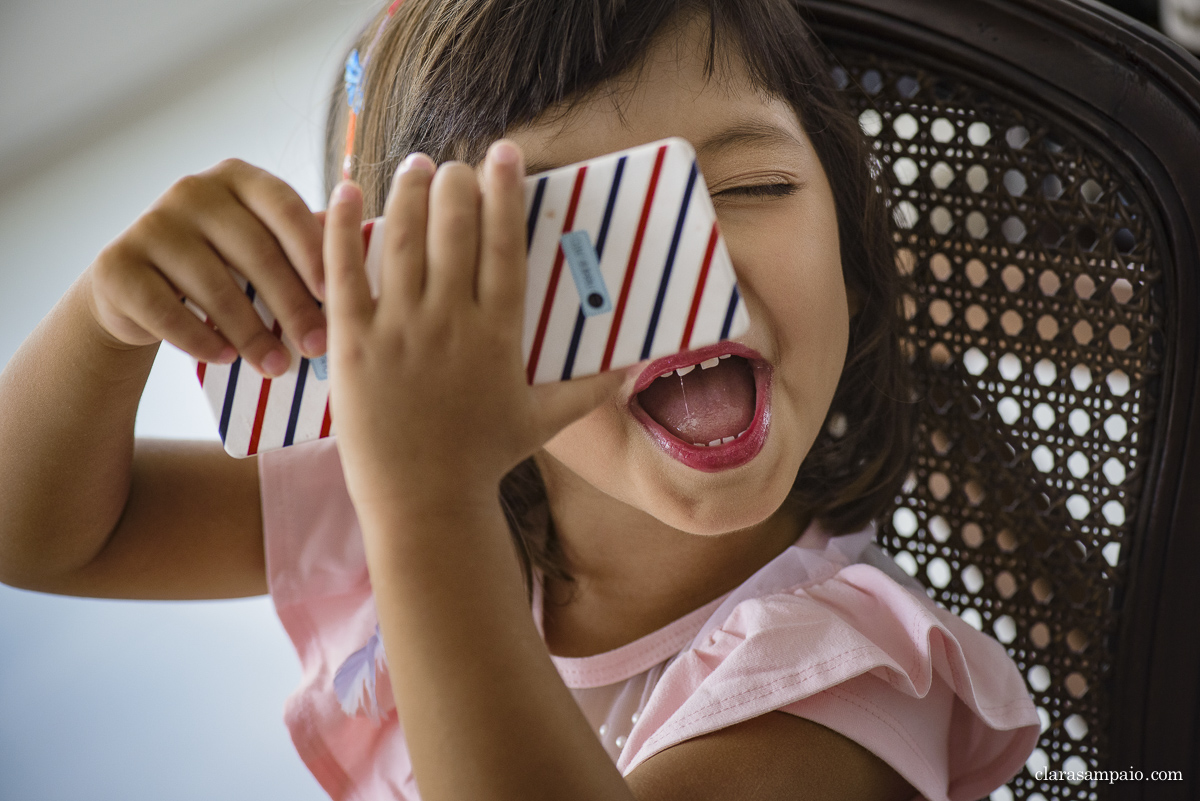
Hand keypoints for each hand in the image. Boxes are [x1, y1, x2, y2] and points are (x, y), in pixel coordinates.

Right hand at [86, 159, 326, 376]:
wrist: (140, 293)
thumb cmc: (223, 268)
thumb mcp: (263, 248)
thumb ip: (303, 244)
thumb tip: (363, 257)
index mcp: (239, 178)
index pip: (284, 207)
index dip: (312, 251)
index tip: (338, 295)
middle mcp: (192, 190)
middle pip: (254, 252)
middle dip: (291, 305)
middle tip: (318, 347)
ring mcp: (151, 224)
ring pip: (214, 286)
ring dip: (251, 332)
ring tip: (278, 367)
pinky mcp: (117, 264)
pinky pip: (167, 309)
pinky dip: (201, 339)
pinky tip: (227, 360)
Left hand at [323, 142, 624, 510]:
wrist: (424, 501)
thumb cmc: (484, 460)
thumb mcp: (543, 422)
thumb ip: (590, 391)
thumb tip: (637, 370)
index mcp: (497, 332)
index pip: (504, 244)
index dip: (504, 191)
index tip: (503, 154)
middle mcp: (450, 320)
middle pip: (454, 228)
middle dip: (456, 183)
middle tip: (455, 165)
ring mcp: (399, 329)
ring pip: (403, 239)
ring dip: (409, 191)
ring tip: (415, 165)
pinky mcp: (353, 343)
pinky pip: (346, 273)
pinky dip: (343, 228)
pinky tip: (346, 191)